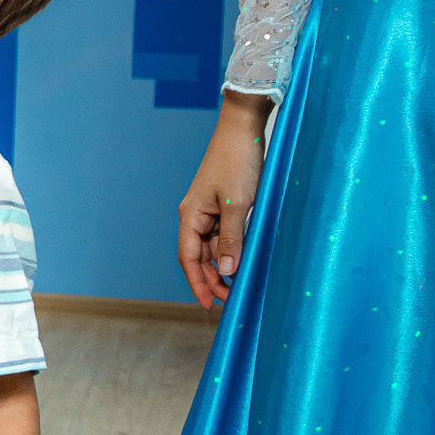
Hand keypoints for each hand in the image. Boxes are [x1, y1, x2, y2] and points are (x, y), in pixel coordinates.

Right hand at [178, 94, 270, 307]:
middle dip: (212, 279)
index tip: (209, 305)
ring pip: (214, 246)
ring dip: (225, 265)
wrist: (244, 130)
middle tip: (231, 299)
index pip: (189, 258)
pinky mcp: (224, 204)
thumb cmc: (237, 163)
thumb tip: (228, 269)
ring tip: (241, 283)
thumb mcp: (237, 205)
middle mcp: (196, 215)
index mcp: (190, 216)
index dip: (197, 283)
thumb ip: (231, 239)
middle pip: (200, 256)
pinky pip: (225, 233)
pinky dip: (234, 248)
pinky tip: (245, 257)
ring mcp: (210, 210)